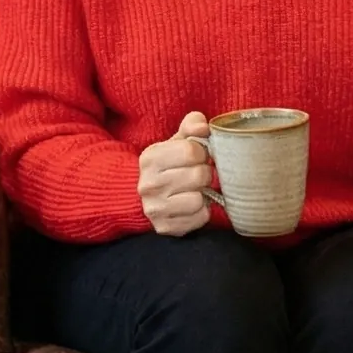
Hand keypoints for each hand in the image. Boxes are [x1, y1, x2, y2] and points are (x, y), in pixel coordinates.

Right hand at [138, 111, 213, 236]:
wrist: (147, 198)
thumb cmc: (169, 166)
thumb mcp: (177, 142)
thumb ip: (192, 126)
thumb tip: (203, 125)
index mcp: (150, 158)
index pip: (192, 150)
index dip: (202, 153)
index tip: (197, 157)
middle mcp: (148, 184)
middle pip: (199, 175)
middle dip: (204, 174)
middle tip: (198, 175)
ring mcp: (154, 208)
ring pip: (198, 199)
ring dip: (203, 194)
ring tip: (194, 190)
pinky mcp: (165, 227)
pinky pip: (200, 217)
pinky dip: (201, 211)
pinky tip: (192, 206)